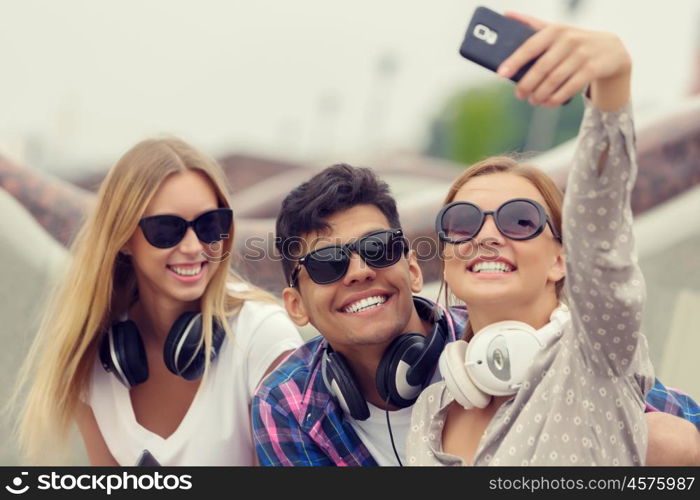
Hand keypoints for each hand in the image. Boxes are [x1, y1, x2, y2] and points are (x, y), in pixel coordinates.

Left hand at [497, 12, 631, 110]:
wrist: (611, 50)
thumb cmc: (574, 42)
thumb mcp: (556, 30)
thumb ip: (532, 24)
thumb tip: (506, 15)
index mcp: (555, 30)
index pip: (531, 46)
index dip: (515, 60)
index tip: (501, 73)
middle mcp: (569, 40)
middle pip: (541, 68)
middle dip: (526, 84)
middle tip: (519, 94)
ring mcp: (582, 55)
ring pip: (554, 80)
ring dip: (540, 94)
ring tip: (533, 100)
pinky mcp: (592, 69)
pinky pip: (569, 88)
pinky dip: (556, 98)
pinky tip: (548, 103)